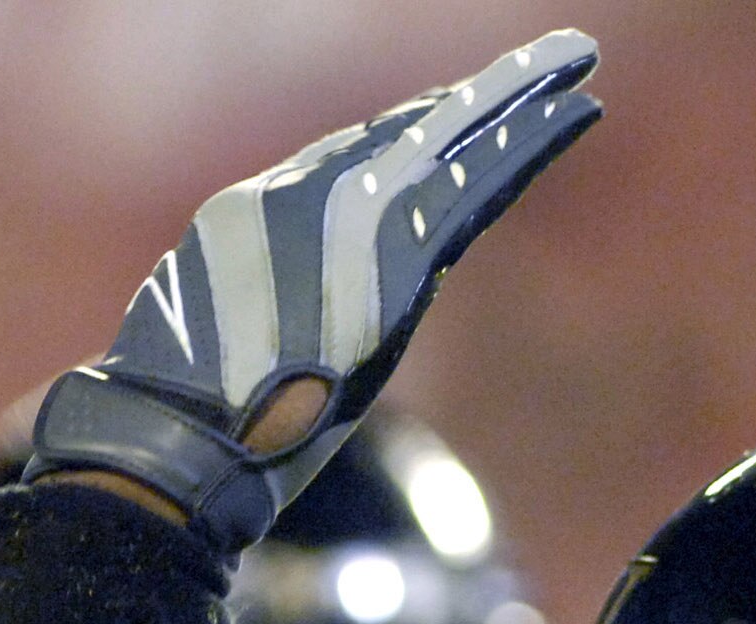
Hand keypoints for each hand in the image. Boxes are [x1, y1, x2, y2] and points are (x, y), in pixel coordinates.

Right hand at [27, 31, 602, 550]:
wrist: (180, 437)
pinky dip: (525, 146)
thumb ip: (286, 298)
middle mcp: (305, 193)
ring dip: (520, 102)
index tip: (475, 104)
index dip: (428, 127)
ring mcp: (345, 211)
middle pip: (415, 132)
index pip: (365, 156)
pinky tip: (570, 114)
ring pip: (453, 141)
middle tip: (559, 55)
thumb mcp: (239, 338)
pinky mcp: (389, 249)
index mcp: (266, 212)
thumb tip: (325, 308)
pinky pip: (476, 184)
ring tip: (576, 65)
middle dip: (487, 91)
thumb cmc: (202, 420)